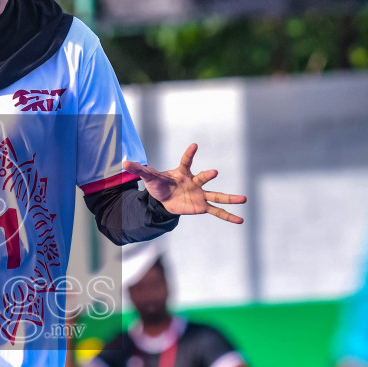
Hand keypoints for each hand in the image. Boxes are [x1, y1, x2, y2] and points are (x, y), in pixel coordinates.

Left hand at [122, 144, 245, 223]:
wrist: (165, 199)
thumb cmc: (159, 185)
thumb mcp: (148, 178)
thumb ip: (139, 169)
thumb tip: (123, 163)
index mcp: (182, 173)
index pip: (186, 161)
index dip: (189, 154)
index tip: (194, 145)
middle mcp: (195, 182)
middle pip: (202, 178)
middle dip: (207, 175)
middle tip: (214, 172)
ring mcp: (200, 194)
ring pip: (216, 196)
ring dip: (230, 198)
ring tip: (244, 198)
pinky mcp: (202, 206)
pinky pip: (217, 212)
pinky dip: (228, 217)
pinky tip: (240, 221)